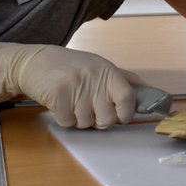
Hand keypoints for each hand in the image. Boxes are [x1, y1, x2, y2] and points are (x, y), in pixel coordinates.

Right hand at [0, 42, 142, 128]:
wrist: (34, 62)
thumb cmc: (71, 66)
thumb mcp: (100, 66)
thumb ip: (125, 79)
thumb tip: (151, 92)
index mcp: (108, 71)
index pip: (128, 98)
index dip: (126, 114)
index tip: (120, 116)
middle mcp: (93, 77)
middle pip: (107, 119)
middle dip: (99, 121)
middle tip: (89, 109)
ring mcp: (74, 86)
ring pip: (86, 123)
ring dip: (79, 120)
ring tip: (72, 103)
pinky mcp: (57, 96)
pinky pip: (68, 123)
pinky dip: (64, 119)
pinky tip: (60, 105)